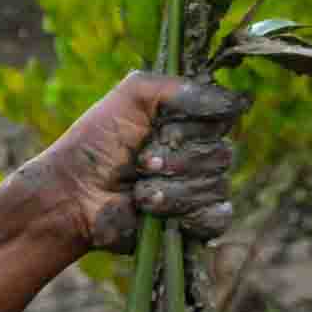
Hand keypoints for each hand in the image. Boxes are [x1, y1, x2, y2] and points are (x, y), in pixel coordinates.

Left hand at [30, 72, 246, 256]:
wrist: (74, 193)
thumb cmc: (98, 141)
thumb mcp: (132, 95)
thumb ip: (179, 88)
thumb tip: (237, 102)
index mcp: (191, 120)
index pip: (227, 114)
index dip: (196, 123)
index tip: (162, 126)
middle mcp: (201, 152)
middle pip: (223, 153)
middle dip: (177, 158)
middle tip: (141, 161)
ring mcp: (200, 188)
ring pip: (216, 186)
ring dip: (171, 189)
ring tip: (138, 190)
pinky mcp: (194, 223)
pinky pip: (217, 217)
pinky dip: (188, 213)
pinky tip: (158, 211)